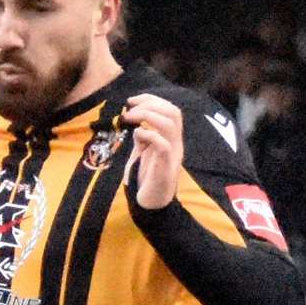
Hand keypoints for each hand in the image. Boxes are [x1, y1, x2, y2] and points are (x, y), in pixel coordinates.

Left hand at [121, 94, 183, 209]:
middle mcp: (176, 144)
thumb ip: (143, 140)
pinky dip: (148, 134)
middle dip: (150, 104)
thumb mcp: (143, 154)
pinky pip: (163, 144)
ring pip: (169, 124)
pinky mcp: (166, 168)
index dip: (152, 99)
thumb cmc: (147, 179)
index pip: (171, 110)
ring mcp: (173, 156)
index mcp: (172, 139)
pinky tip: (137, 136)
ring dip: (147, 115)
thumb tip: (138, 127)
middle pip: (173, 112)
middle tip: (129, 108)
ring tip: (130, 118)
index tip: (132, 100)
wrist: (152, 205)